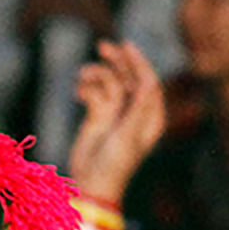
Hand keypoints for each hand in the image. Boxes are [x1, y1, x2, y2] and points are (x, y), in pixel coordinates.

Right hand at [67, 40, 166, 203]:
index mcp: (151, 116)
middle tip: (103, 47)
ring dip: (95, 75)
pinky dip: (85, 88)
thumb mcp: (129, 136)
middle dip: (117, 61)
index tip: (125, 46)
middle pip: (129, 76)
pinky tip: (77, 94)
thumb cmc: (115, 164)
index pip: (148, 81)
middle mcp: (135, 111)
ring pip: (108, 81)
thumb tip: (146, 81)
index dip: (138, 62)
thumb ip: (138, 107)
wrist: (90, 183)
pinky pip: (93, 91)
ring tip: (81, 78)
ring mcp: (115, 112)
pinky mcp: (97, 115)